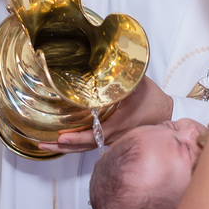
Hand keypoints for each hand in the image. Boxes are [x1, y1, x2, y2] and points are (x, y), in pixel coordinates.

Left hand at [43, 77, 173, 152]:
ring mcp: (112, 140)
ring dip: (66, 147)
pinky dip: (75, 144)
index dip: (76, 138)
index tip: (61, 137)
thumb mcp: (138, 84)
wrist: (167, 114)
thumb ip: (122, 75)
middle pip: (84, 147)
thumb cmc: (152, 99)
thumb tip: (108, 61)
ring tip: (45, 144)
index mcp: (119, 124)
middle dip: (62, 147)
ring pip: (85, 148)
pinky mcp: (111, 139)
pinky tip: (62, 141)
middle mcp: (114, 137)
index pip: (93, 136)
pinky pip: (90, 144)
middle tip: (42, 144)